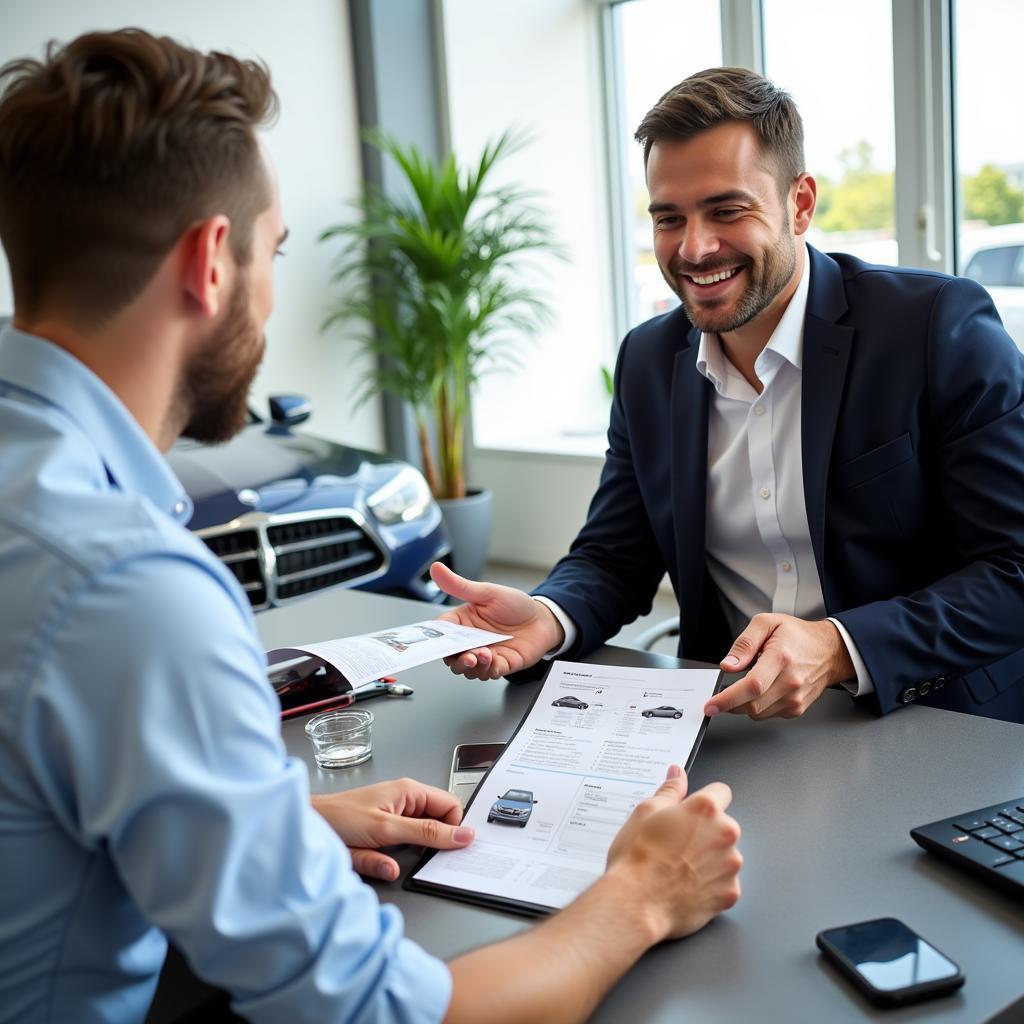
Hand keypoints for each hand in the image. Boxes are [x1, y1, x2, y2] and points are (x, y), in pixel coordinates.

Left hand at [312, 778, 473, 880]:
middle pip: (439, 822)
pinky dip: (401, 858)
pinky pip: (405, 847)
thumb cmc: (338, 818)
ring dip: (417, 852)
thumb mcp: (387, 829)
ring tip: (402, 858)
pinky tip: (389, 861)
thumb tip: (462, 836)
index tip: (453, 849)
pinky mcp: (385, 832)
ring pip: (422, 837)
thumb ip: (426, 834)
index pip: (452, 806)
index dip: (455, 828)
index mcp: (411, 791)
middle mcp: (405, 801)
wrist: (306, 827)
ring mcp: (395, 817)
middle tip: (428, 859)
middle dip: (437, 842)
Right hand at [430, 562, 564, 679]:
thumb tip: (436, 568)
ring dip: (472, 666)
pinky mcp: (500, 665)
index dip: (436, 639)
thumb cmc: (515, 605)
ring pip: (467, 669)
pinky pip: (488, 673)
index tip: (437, 642)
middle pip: (451, 657)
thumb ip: (460, 585)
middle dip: (456, 659)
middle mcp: (470, 641)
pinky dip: (488, 670)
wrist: (543, 619)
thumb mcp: (487, 592)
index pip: (440, 633)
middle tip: (467, 655)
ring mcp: (484, 655)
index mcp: (462, 622)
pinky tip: (493, 660)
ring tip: (483, 655)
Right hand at [606, 766, 740, 940]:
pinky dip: (710, 885)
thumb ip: (670, 790)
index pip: (721, 791)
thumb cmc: (637, 858)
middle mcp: (725, 834)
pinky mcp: (730, 894)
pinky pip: (724, 883)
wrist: (636, 904)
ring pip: (725, 855)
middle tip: (676, 844)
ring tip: (679, 868)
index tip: (692, 812)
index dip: (704, 801)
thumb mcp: (645, 812)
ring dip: (709, 859)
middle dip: (706, 832)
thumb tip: (678, 774)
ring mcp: (730, 866)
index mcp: (705, 809)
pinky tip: (686, 887)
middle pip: (723, 826)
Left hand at [704, 614, 854, 719]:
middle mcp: (791, 682)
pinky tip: (763, 689)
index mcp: (781, 658)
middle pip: (752, 705)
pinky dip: (757, 706)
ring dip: (743, 705)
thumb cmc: (798, 636)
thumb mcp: (767, 623)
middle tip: (720, 696)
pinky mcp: (797, 708)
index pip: (752, 686)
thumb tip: (729, 665)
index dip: (727, 699)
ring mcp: (795, 698)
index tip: (711, 705)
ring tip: (749, 683)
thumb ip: (744, 643)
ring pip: (757, 713)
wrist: (829, 651)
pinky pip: (767, 715)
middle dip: (729, 704)